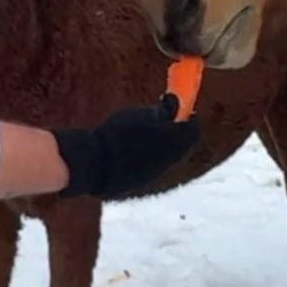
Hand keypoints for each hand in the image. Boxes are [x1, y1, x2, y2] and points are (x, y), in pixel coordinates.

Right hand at [51, 93, 200, 198]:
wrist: (94, 163)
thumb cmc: (116, 134)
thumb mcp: (140, 115)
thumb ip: (161, 111)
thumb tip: (174, 104)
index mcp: (171, 142)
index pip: (192, 130)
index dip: (189, 118)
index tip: (182, 109)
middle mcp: (168, 161)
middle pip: (181, 145)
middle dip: (177, 132)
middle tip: (165, 119)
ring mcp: (154, 173)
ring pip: (167, 157)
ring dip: (163, 144)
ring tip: (146, 131)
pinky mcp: (141, 181)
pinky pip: (152, 165)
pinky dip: (150, 155)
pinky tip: (134, 147)